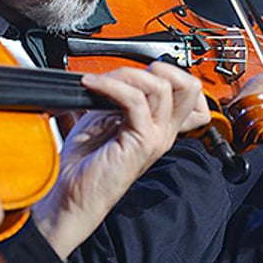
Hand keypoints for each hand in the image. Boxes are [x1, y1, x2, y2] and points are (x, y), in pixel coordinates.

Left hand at [31, 62, 207, 259]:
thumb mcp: (105, 118)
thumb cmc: (85, 162)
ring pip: (162, 87)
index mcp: (159, 126)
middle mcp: (163, 132)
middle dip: (156, 68)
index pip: (190, 92)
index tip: (137, 72)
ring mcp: (155, 137)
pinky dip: (111, 86)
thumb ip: (121, 97)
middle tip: (123, 75)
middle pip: (189, 86)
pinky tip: (93, 86)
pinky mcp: (141, 142)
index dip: (170, 73)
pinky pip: (135, 100)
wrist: (72, 194)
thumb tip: (117, 74)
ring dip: (126, 75)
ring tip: (101, 81)